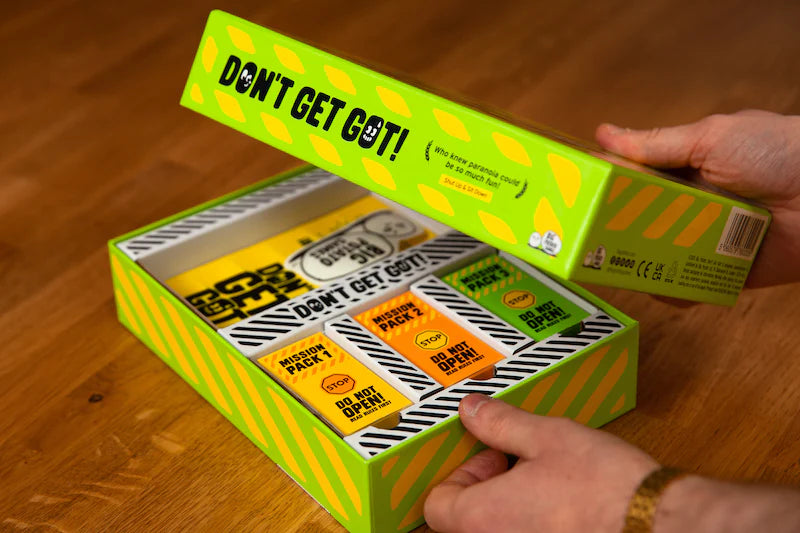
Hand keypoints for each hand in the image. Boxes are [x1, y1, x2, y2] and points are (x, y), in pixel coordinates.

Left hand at [424, 394, 657, 532]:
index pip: (437, 504)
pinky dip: (532, 522)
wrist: (659, 525)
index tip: (490, 455)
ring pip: (498, 530)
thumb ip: (500, 424)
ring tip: (543, 481)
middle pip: (465, 521)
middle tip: (516, 465)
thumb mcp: (546, 437)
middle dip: (486, 488)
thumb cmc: (605, 487)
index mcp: (483, 518)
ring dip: (509, 505)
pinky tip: (563, 504)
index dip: (459, 473)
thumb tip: (472, 411)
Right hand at [595, 110, 799, 287]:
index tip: (575, 201)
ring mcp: (705, 241)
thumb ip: (657, 144)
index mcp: (684, 170)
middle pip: (637, 223)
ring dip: (638, 263)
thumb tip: (604, 134)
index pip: (632, 181)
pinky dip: (673, 290)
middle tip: (587, 242)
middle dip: (612, 232)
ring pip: (656, 257)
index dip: (604, 191)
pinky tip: (661, 285)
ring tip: (619, 265)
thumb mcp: (711, 138)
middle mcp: (690, 206)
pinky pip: (687, 286)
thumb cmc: (781, 151)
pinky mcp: (723, 273)